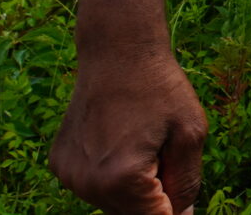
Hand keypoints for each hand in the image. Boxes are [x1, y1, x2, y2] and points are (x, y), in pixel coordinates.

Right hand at [51, 47, 207, 213]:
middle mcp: (88, 183)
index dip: (174, 209)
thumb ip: (185, 182)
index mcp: (122, 178)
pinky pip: (94, 184)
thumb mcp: (190, 133)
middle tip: (164, 154)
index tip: (176, 182)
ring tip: (142, 141)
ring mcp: (69, 175)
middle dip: (154, 196)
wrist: (117, 51)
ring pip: (112, 202)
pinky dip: (111, 174)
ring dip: (133, 186)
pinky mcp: (60, 164)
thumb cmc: (159, 87)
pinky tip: (120, 140)